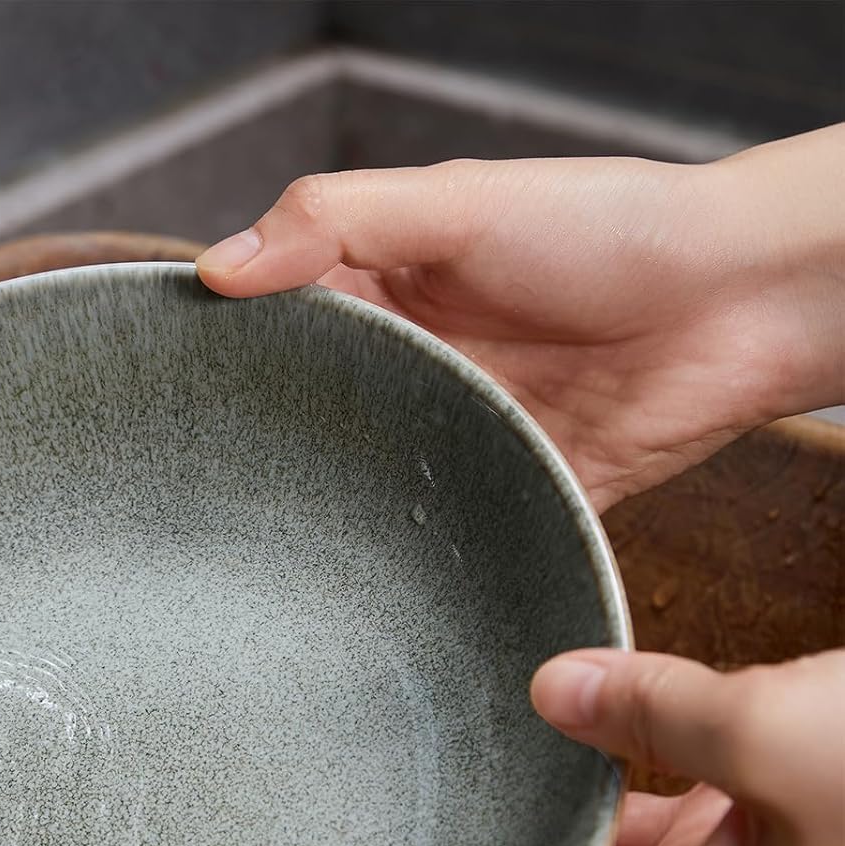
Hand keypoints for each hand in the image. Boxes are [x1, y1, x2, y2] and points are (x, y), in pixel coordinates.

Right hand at [196, 127, 844, 509]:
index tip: (155, 386)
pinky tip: (349, 588)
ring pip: (366, 487)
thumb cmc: (611, 231)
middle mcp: (416, 371)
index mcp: (390, 293)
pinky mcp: (507, 498)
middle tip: (185, 492)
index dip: (221, 351)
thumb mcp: (456, 205)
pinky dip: (404, 562)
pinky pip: (441, 540)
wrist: (741, 306)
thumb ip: (336, 221)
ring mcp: (458, 439)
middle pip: (311, 416)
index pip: (279, 325)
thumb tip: (218, 269)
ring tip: (249, 553)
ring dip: (323, 514)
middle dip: (257, 449)